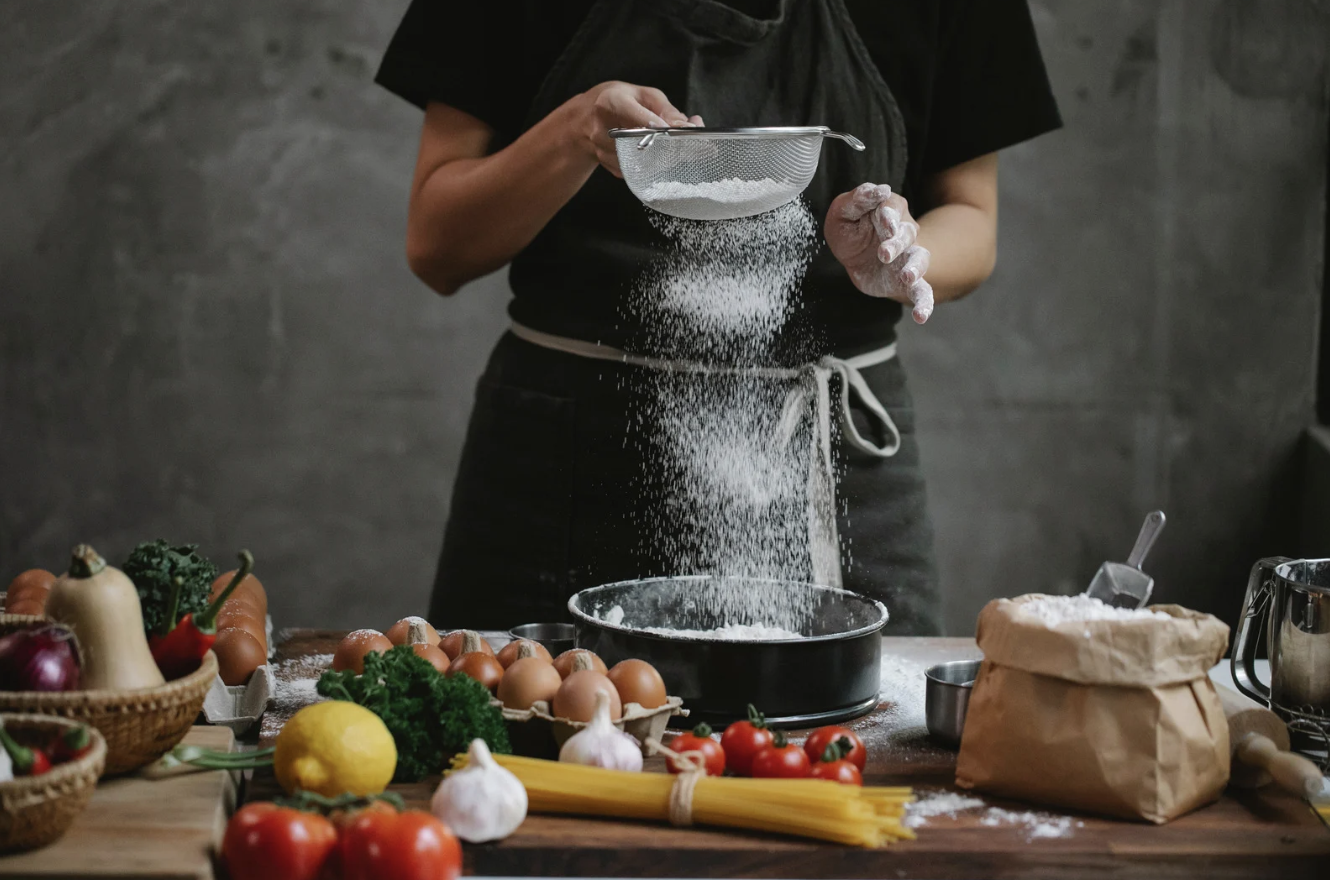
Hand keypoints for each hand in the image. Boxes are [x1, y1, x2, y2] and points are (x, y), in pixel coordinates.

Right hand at [573, 82, 702, 177]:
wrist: (585, 120)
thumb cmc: (619, 101)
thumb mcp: (643, 95)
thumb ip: (667, 111)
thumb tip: (690, 126)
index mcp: (609, 104)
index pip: (640, 120)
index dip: (665, 129)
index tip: (688, 133)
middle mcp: (603, 131)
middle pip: (645, 145)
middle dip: (677, 148)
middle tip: (703, 148)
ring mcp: (604, 153)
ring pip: (647, 162)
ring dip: (671, 157)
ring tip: (685, 147)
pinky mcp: (612, 168)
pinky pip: (642, 170)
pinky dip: (659, 164)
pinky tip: (666, 154)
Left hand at [825, 183, 933, 323]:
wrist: (853, 256)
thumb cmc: (849, 229)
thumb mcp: (843, 212)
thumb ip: (858, 199)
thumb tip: (880, 190)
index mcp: (888, 211)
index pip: (891, 208)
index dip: (888, 215)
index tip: (884, 221)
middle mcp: (903, 232)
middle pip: (906, 234)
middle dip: (896, 242)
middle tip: (883, 252)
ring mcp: (908, 257)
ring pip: (919, 258)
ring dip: (915, 267)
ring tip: (908, 276)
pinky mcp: (907, 280)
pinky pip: (922, 291)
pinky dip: (924, 303)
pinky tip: (921, 316)